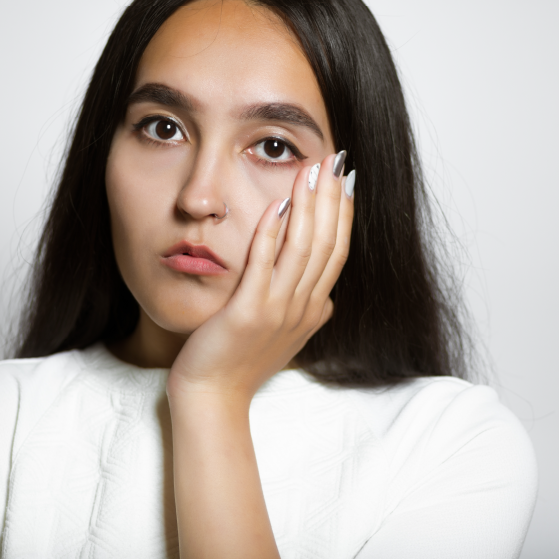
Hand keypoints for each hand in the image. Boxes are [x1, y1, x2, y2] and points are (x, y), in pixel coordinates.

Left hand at [167, 150, 354, 403]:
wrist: (213, 397)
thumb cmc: (242, 363)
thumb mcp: (286, 337)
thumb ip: (306, 312)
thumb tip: (326, 298)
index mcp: (313, 309)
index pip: (337, 251)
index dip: (343, 213)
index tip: (345, 179)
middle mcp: (303, 307)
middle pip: (326, 243)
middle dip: (331, 198)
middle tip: (334, 161)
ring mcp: (278, 310)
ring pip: (302, 249)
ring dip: (308, 205)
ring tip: (310, 170)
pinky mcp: (250, 313)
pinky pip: (264, 265)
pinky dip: (273, 232)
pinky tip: (275, 203)